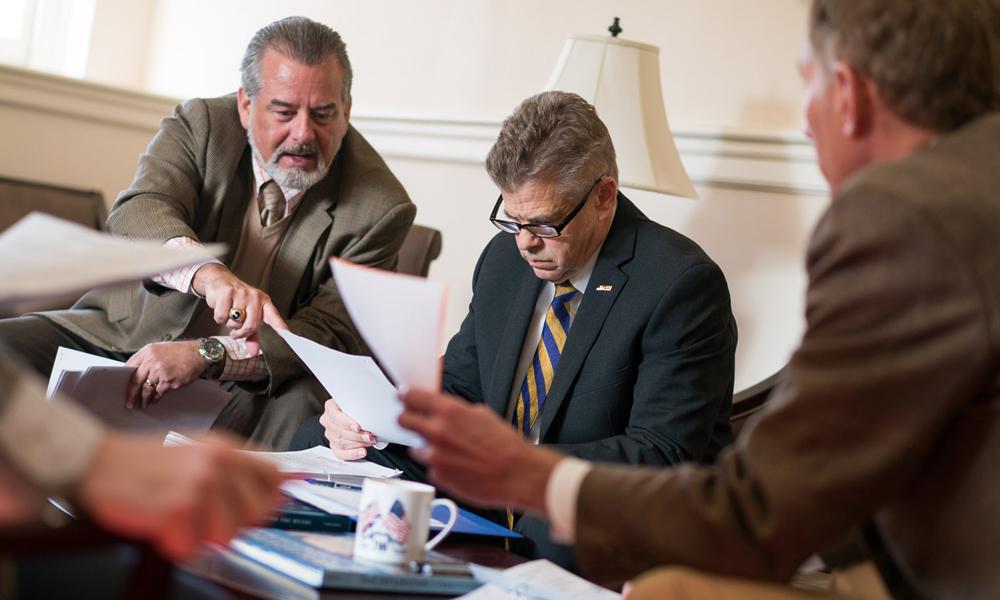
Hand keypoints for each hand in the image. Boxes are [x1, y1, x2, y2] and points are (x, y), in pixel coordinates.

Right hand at [75, 432, 285, 560]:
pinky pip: (193, 545)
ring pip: (227, 534)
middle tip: (204, 520)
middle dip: (232, 524)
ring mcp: (200, 484)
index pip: (274, 476)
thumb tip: (275, 490)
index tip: (258, 511)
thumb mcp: (196, 452)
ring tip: (178, 519)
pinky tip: (161, 525)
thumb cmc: (142, 462)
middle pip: (256, 511)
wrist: (96, 463)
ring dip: (201, 535)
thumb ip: (233, 468)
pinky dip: (176, 543)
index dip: (270, 499)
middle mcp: (218, 462)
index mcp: (225, 447)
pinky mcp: (179, 507)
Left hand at [125, 341, 205, 408]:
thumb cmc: (180, 352)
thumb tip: (137, 373)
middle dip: (131, 395)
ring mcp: (161, 372)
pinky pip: (160, 392)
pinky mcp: (170, 381)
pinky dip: (157, 397)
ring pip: (147, 389)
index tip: (123, 388)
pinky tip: (156, 399)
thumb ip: (148, 359)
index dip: (125, 379)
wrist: (198, 353)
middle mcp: (152, 361)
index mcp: (148, 352)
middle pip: (135, 381)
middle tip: (129, 403)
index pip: (130, 367)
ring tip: (144, 403)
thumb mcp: (160, 349)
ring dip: (145, 398)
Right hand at [192, 264, 287, 352]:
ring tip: (229, 315)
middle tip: (235, 333)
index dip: (280, 326)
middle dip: (240, 333)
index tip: (287, 334)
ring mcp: (241, 293)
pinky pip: (222, 316)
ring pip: (235, 322)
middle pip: (251, 326)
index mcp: (264, 302)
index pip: (274, 316)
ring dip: (229, 324)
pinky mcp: (227, 292)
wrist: (220, 281)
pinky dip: (219, 318)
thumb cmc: (236, 299)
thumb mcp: (248, 315)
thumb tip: (254, 351)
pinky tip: (221, 309)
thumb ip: (252, 335)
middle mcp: (255, 297)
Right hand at [320, 398, 376, 459]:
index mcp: (331, 407)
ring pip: (342, 443)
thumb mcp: (357, 402)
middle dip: (357, 436)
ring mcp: (330, 434)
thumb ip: (360, 406)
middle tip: (370, 436)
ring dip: (358, 444)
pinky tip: (362, 452)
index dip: (346, 423)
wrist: (356, 415)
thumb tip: (371, 412)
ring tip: (370, 442)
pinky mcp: (334, 446)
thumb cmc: (357, 407)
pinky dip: (353, 454)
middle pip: (340, 431)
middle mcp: (328, 421)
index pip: (335, 416)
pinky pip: (341, 453)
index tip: (358, 427)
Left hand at [398, 388, 560, 513]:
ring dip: (426, 447)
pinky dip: (439, 466)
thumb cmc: (506, 446)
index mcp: (449, 411)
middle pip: (403, 420)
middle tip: (414, 422)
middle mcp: (437, 432)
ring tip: (448, 451)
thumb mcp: (483, 415)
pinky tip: (457, 465)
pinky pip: (430, 467)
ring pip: (416, 447)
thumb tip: (445, 410)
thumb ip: (458, 411)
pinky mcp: (437, 476)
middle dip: (407, 420)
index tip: (403, 397)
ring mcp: (434, 456)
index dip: (406, 396)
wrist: (516, 474)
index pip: (412, 397)